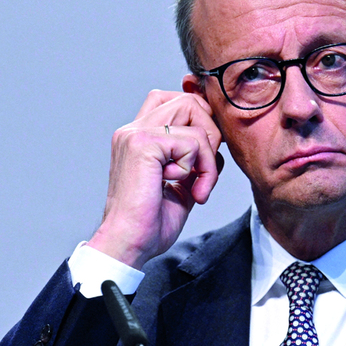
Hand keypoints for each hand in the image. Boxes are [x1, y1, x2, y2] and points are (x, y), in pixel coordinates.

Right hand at [87, 89, 222, 268]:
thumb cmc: (150, 222)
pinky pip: (193, 141)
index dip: (201, 120)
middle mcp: (133, 129)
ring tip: (198, 186)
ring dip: (207, 154)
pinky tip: (186, 189)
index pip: (175, 101)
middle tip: (206, 170)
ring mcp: (136, 134)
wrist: (129, 245)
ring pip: (194, 114)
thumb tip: (216, 143)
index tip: (206, 157)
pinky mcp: (143, 145)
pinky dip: (200, 167)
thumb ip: (194, 159)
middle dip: (210, 132)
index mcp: (138, 136)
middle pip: (188, 100)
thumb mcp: (181, 183)